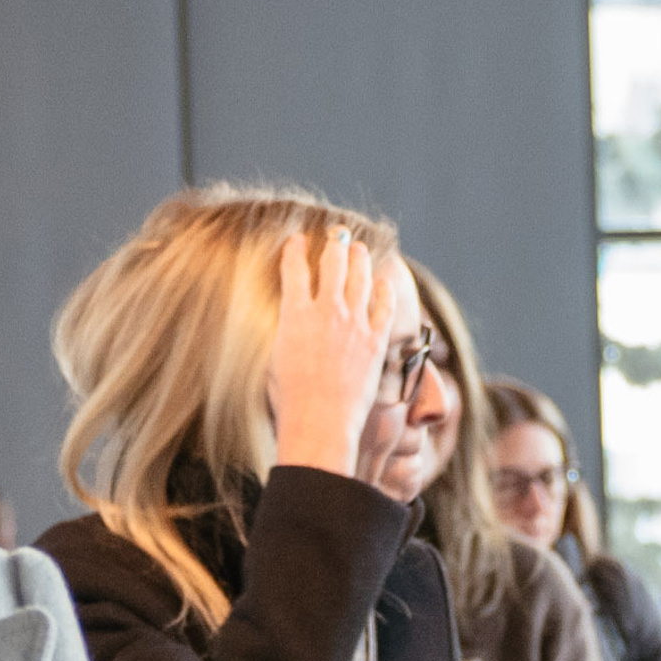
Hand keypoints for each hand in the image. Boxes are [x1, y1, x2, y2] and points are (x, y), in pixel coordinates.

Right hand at [266, 229, 396, 480]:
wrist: (319, 424)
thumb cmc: (290, 401)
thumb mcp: (275, 359)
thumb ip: (287, 331)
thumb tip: (293, 321)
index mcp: (295, 314)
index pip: (294, 268)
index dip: (295, 249)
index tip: (296, 241)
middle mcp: (327, 310)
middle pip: (333, 261)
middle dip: (335, 243)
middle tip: (336, 236)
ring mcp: (355, 323)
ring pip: (361, 274)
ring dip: (360, 258)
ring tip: (359, 250)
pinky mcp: (375, 340)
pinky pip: (385, 305)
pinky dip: (384, 290)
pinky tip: (383, 283)